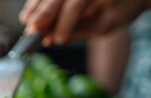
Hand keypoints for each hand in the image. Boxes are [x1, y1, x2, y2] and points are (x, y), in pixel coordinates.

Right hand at [19, 0, 150, 44]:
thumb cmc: (122, 6)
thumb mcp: (110, 22)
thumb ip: (83, 30)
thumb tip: (53, 37)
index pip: (77, 2)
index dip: (65, 22)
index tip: (58, 41)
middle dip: (44, 12)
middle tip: (34, 30)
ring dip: (35, 7)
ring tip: (28, 24)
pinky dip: (35, 2)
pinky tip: (28, 15)